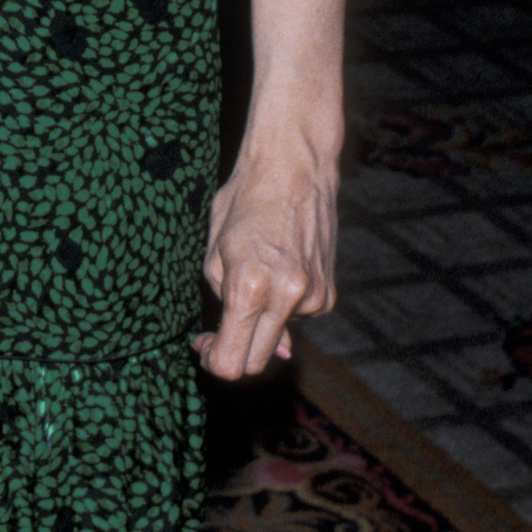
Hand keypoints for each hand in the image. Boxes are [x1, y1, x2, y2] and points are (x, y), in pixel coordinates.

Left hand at [192, 140, 337, 380]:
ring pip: (277, 338)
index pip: (231, 362)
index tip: (203, 343)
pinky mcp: (328, 294)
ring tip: (254, 274)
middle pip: (255, 363)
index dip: (211, 361)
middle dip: (233, 351)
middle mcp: (286, 298)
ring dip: (260, 322)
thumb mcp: (215, 253)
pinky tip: (277, 270)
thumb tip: (270, 348)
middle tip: (217, 328)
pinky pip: (296, 317)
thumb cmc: (243, 202)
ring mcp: (313, 298)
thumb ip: (226, 302)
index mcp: (249, 288)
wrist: (293, 168)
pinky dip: (282, 305)